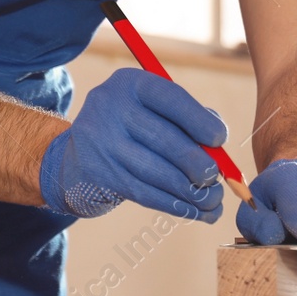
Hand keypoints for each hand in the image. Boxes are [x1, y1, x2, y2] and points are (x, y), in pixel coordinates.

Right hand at [38, 69, 227, 221]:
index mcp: (130, 84)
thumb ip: (188, 118)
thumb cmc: (131, 131)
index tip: (221, 139)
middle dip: (200, 164)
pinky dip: (177, 205)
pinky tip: (196, 211)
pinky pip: (147, 194)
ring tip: (213, 200)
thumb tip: (220, 144)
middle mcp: (111, 109)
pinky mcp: (100, 176)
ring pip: (159, 173)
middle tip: (218, 179)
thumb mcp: (151, 111)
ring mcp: (102, 144)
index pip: (171, 97)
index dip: (200, 120)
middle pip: (167, 140)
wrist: (75, 159)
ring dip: (193, 192)